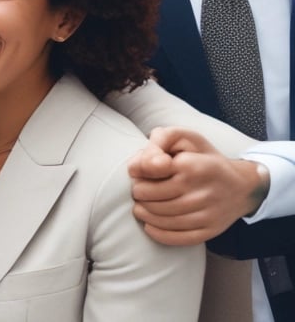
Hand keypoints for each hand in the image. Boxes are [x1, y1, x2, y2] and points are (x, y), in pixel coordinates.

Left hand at [129, 127, 265, 245]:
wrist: (243, 186)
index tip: (140, 171)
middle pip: (150, 197)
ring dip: (143, 213)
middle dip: (138, 193)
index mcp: (194, 165)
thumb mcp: (184, 139)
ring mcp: (208, 213)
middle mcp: (202, 191)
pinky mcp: (210, 230)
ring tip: (141, 206)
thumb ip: (157, 143)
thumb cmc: (203, 159)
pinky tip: (149, 224)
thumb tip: (135, 167)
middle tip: (139, 190)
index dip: (138, 171)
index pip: (150, 169)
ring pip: (160, 218)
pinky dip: (157, 232)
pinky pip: (176, 238)